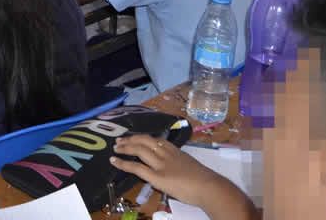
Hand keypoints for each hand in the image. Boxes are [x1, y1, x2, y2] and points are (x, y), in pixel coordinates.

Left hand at [109, 135, 247, 212]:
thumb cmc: (204, 180)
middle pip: (145, 141)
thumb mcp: (189, 165)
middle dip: (131, 139)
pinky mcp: (157, 177)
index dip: (142, 138)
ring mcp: (161, 164)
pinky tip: (115, 161)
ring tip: (116, 147)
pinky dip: (124, 163)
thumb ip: (178, 164)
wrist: (210, 187)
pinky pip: (137, 167)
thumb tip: (170, 168)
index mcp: (175, 150)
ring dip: (125, 147)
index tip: (134, 137)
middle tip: (119, 140)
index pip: (156, 140)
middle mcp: (166, 153)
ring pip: (139, 150)